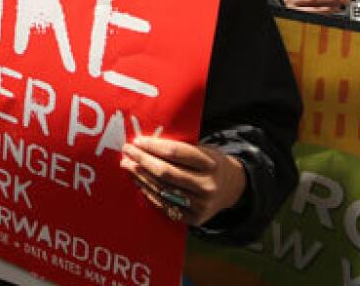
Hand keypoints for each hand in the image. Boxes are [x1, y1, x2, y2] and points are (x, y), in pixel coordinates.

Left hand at [121, 136, 246, 226]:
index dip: (153, 146)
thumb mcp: (203, 150)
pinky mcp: (195, 219)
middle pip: (165, 172)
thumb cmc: (209, 164)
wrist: (232, 188)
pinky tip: (139, 182)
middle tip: (127, 152)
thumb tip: (143, 145)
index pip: (175, 152)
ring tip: (128, 166)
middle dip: (142, 161)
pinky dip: (149, 193)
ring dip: (141, 177)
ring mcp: (201, 205)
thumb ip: (179, 149)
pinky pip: (165, 205)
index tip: (137, 141)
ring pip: (162, 189)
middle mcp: (207, 185)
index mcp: (210, 163)